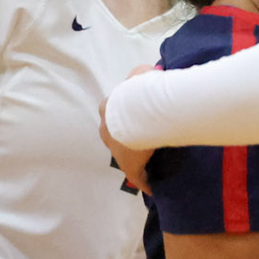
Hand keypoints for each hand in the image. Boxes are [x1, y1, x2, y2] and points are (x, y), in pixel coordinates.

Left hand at [100, 65, 156, 193]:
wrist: (139, 111)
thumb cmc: (141, 92)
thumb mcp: (142, 74)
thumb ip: (143, 72)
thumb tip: (150, 70)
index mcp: (108, 108)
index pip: (113, 112)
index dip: (125, 114)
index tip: (138, 115)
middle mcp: (106, 128)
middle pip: (114, 134)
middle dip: (126, 135)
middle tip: (144, 136)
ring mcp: (115, 148)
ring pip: (123, 153)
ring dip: (133, 155)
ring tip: (150, 157)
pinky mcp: (128, 165)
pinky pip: (137, 175)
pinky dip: (144, 180)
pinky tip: (151, 187)